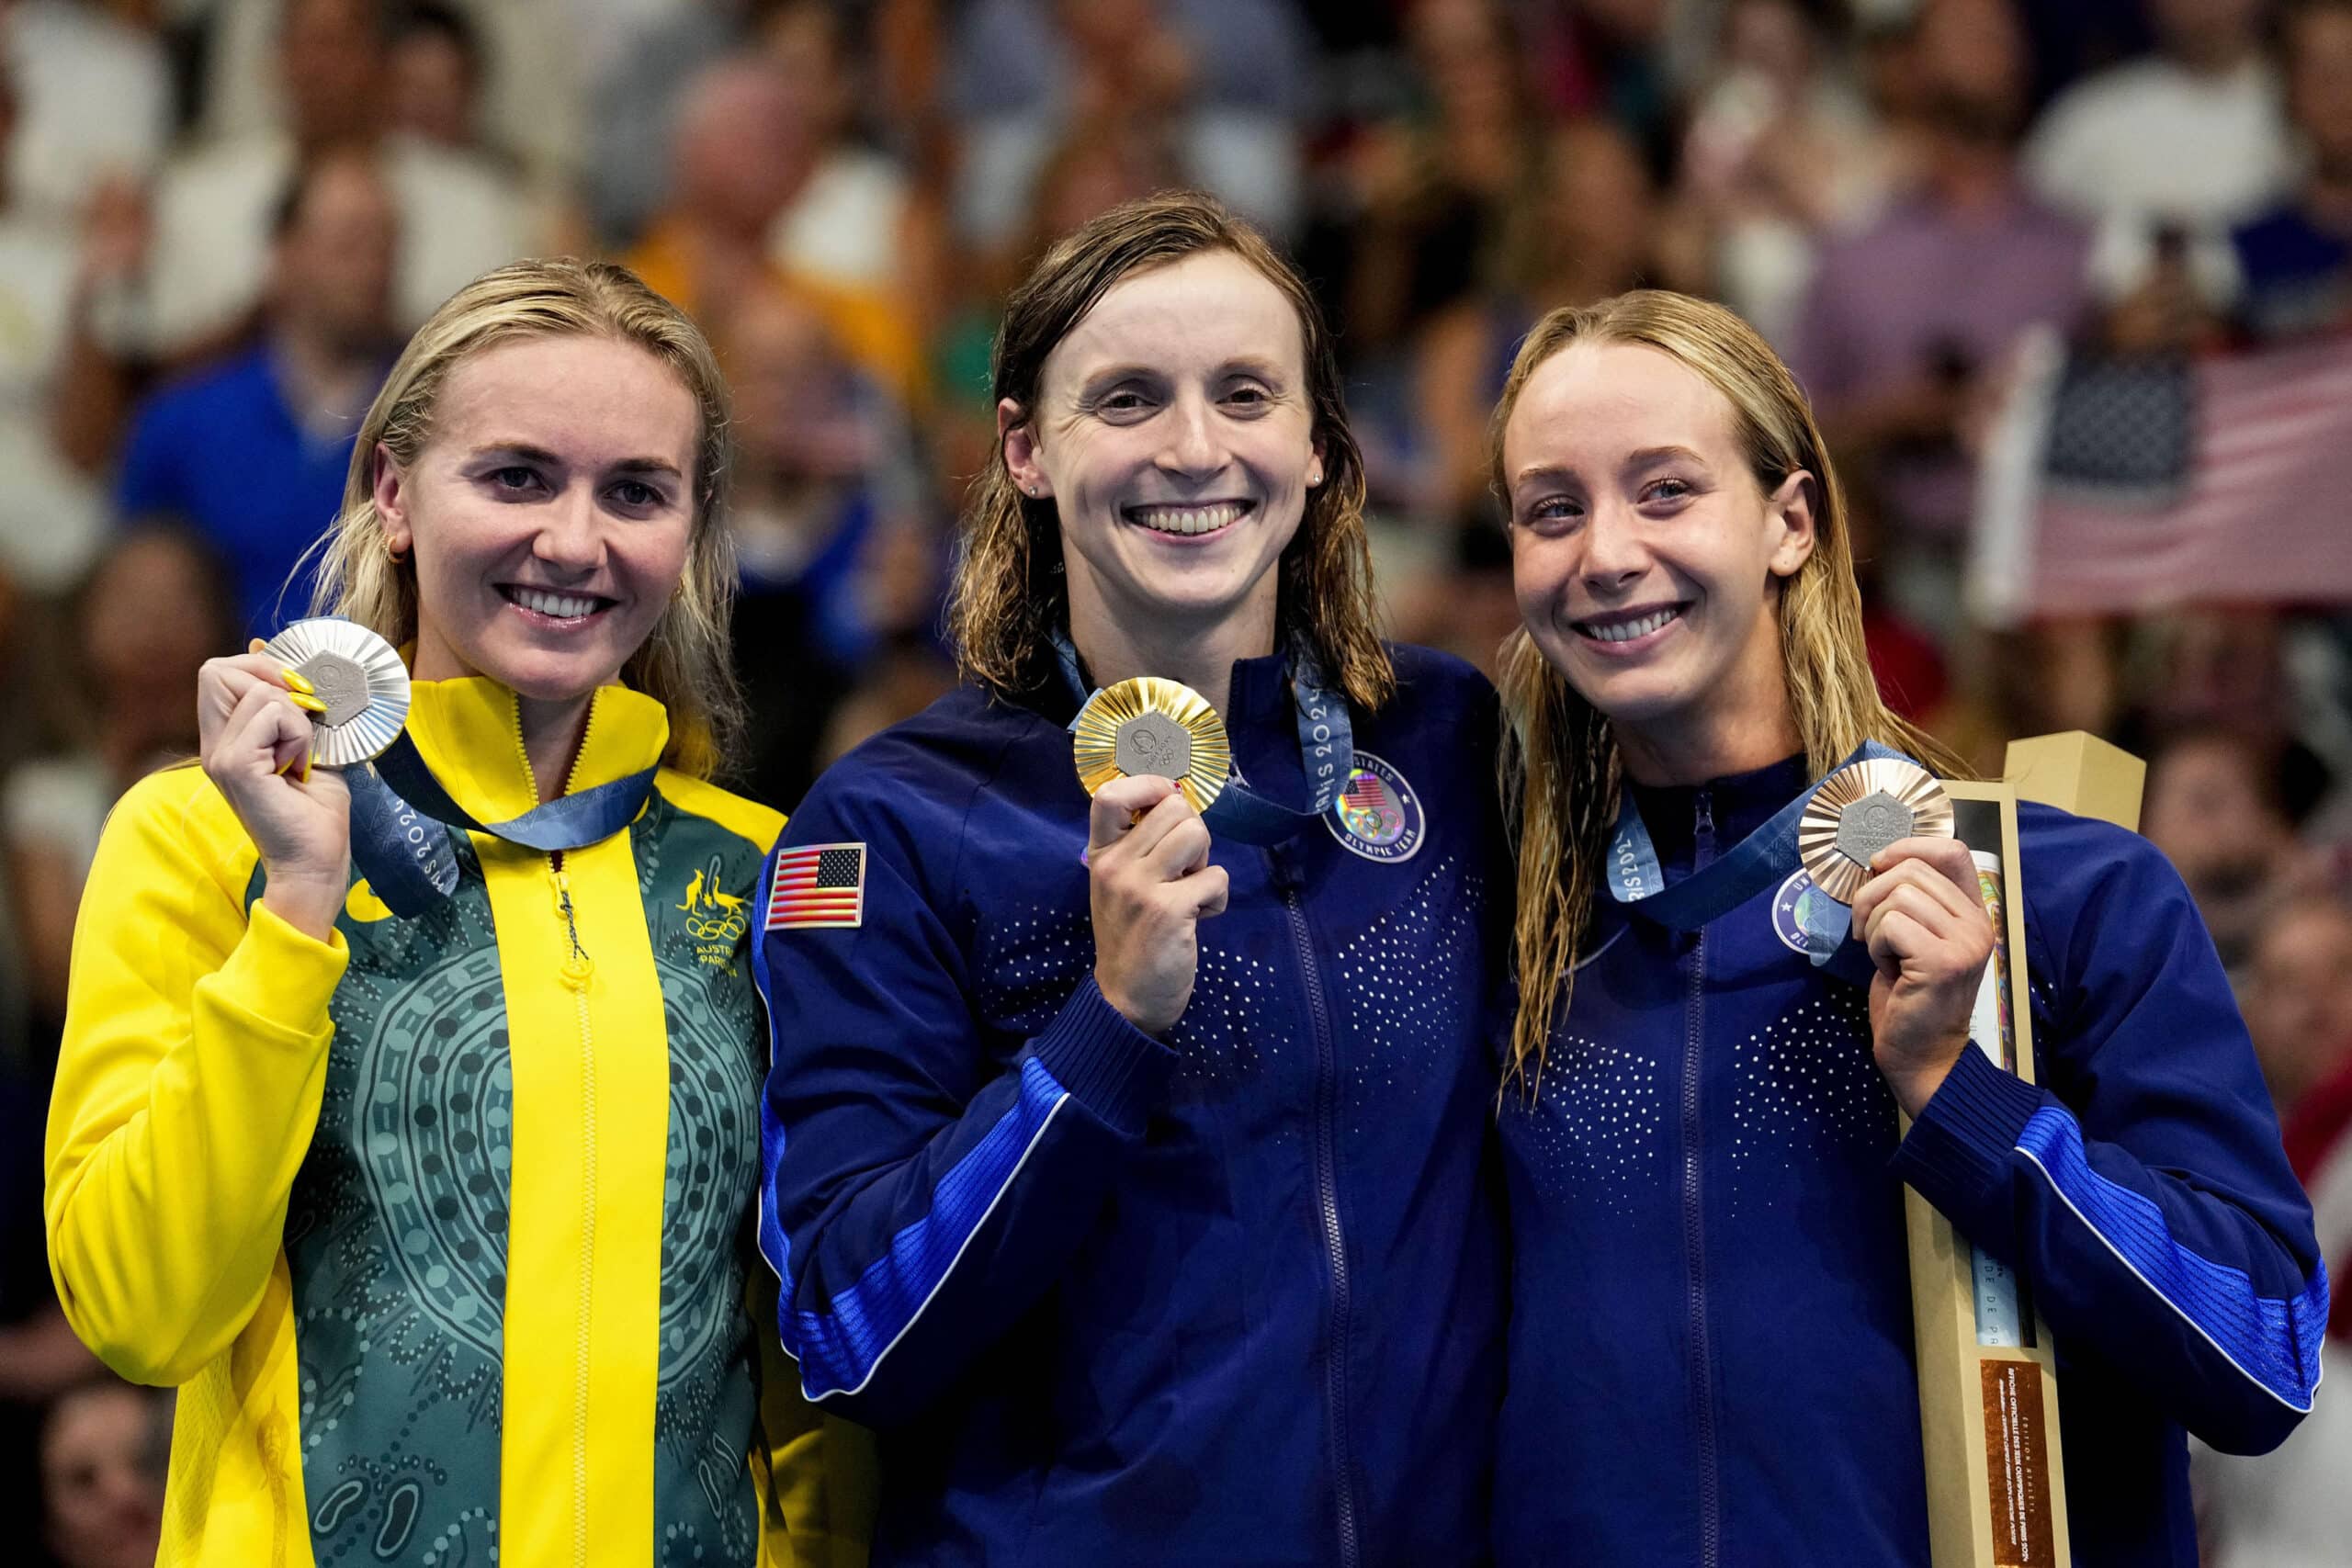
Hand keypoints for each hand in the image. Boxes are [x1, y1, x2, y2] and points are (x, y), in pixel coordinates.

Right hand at [198, 644, 351, 939]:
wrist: (317, 860)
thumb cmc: (315, 809)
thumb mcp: (305, 742)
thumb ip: (289, 704)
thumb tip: (267, 649)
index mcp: (222, 738)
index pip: (216, 672)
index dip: (259, 669)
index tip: (297, 699)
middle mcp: (211, 745)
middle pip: (217, 670)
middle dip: (272, 683)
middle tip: (300, 726)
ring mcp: (218, 756)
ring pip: (259, 690)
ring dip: (297, 719)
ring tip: (299, 758)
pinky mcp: (234, 766)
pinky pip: (274, 714)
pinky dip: (299, 733)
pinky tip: (298, 767)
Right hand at [1087, 775, 1229, 1035]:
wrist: (1126, 1000)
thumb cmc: (1129, 937)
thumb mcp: (1118, 886)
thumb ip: (1138, 847)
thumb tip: (1178, 802)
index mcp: (1100, 855)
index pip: (1110, 795)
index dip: (1149, 785)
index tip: (1166, 803)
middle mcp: (1115, 866)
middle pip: (1174, 808)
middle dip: (1193, 833)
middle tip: (1184, 869)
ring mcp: (1140, 888)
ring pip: (1196, 834)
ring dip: (1205, 862)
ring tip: (1191, 891)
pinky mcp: (1169, 911)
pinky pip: (1216, 878)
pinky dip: (1217, 898)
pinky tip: (1199, 918)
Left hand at [1848, 836, 1993, 1117]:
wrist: (1921, 1054)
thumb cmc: (1910, 996)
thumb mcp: (1913, 937)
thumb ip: (1910, 899)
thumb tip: (1878, 860)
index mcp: (1973, 912)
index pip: (1952, 851)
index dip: (1909, 846)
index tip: (1878, 866)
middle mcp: (1978, 924)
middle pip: (1912, 870)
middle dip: (1872, 894)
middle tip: (1867, 931)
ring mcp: (1965, 942)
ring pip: (1898, 895)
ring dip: (1873, 924)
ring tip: (1883, 954)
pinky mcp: (1943, 961)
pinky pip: (1890, 924)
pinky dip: (1876, 944)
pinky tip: (1889, 969)